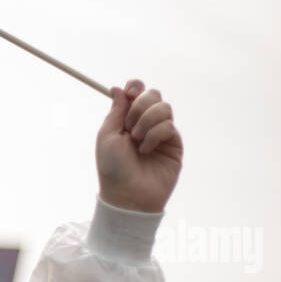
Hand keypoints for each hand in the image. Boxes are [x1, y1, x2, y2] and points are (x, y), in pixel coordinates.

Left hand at [96, 79, 182, 212]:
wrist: (128, 194)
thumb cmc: (113, 168)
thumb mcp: (107, 136)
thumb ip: (116, 110)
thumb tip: (118, 88)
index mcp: (126, 120)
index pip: (136, 92)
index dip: (135, 87)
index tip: (130, 92)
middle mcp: (145, 124)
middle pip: (153, 94)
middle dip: (140, 106)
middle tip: (130, 126)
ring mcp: (160, 133)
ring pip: (164, 107)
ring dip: (147, 120)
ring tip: (137, 140)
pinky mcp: (173, 144)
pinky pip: (169, 125)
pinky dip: (155, 134)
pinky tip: (146, 150)